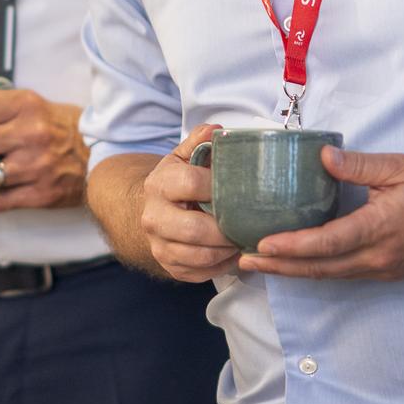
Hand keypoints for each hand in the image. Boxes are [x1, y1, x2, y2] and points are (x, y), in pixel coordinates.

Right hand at [139, 124, 239, 282]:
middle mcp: (154, 217)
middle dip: (227, 229)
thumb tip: (218, 130)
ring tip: (245, 238)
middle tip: (249, 223)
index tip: (241, 188)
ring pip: (202, 256)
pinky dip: (223, 265)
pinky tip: (234, 252)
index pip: (191, 184)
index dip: (219, 185)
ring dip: (229, 250)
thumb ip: (200, 141)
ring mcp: (160, 246)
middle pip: (196, 229)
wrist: (154, 211)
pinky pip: (202, 273)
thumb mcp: (184, 157)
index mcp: (159, 184)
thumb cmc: (177, 183)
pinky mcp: (170, 267)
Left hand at [241, 147, 403, 281]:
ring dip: (295, 272)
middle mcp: (378, 257)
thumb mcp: (400, 167)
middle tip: (244, 263)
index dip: (291, 248)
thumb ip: (359, 165)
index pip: (326, 243)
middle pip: (320, 269)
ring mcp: (384, 268)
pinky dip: (318, 271)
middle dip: (279, 268)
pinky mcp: (389, 271)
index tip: (261, 246)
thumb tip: (321, 158)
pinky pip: (346, 275)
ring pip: (331, 276)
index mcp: (379, 228)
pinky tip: (301, 264)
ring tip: (263, 266)